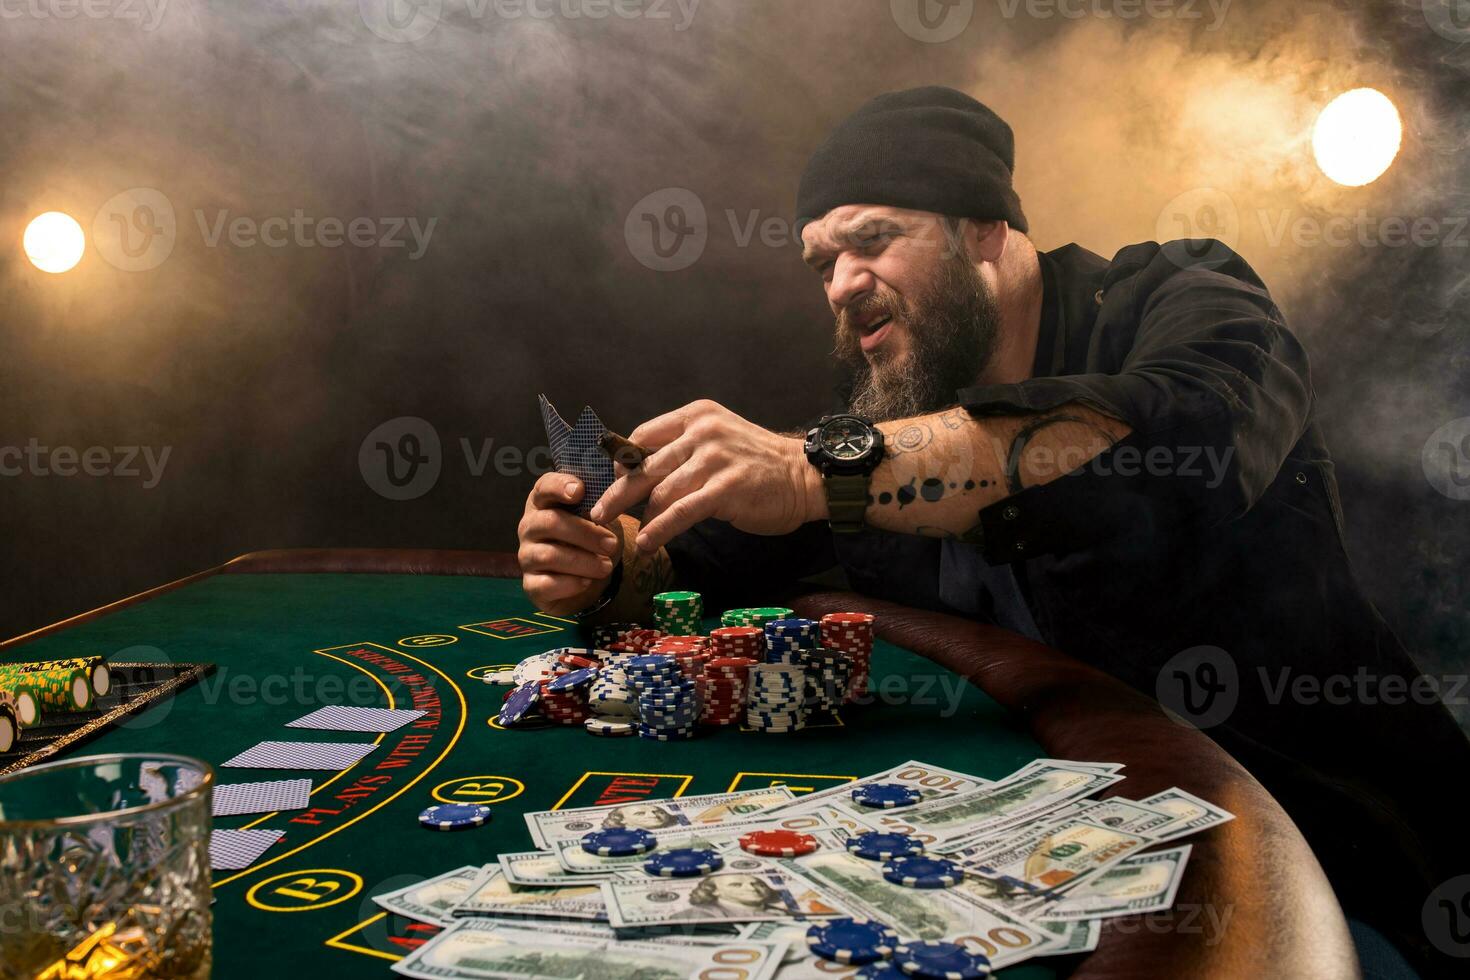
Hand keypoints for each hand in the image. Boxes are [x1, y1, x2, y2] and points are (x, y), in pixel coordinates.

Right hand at [518, 474, 621, 615]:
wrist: (583, 576)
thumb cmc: (588, 537)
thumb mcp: (596, 515)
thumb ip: (602, 497)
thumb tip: (619, 477)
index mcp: (543, 502)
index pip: (544, 487)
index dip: (560, 486)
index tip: (580, 491)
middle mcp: (529, 526)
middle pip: (550, 522)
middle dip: (585, 532)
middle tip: (612, 543)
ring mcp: (527, 556)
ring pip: (549, 555)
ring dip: (583, 561)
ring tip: (607, 566)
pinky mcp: (532, 585)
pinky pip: (546, 585)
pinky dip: (570, 584)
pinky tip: (587, 582)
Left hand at [589, 399, 825, 553]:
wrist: (804, 477)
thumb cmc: (757, 463)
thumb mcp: (718, 439)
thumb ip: (683, 448)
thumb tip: (640, 471)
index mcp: (696, 416)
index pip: (643, 435)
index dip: (624, 461)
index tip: (615, 481)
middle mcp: (702, 432)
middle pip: (645, 465)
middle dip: (618, 493)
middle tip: (598, 512)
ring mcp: (714, 459)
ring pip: (660, 491)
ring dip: (642, 518)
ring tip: (632, 537)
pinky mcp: (725, 488)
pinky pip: (681, 511)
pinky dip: (660, 529)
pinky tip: (650, 542)